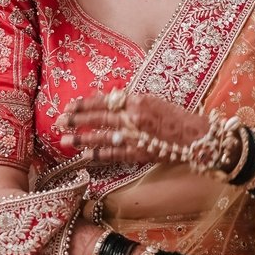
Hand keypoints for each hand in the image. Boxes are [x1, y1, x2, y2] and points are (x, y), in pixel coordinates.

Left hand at [60, 91, 204, 161]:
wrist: (195, 136)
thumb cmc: (176, 116)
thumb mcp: (153, 100)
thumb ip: (129, 100)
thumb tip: (106, 98)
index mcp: (137, 100)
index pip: (104, 101)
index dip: (85, 104)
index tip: (70, 106)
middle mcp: (133, 117)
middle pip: (98, 118)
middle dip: (77, 120)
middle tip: (59, 122)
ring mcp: (135, 137)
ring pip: (102, 137)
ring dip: (82, 139)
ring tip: (65, 140)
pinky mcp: (138, 153)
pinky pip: (114, 154)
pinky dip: (99, 155)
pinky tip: (86, 156)